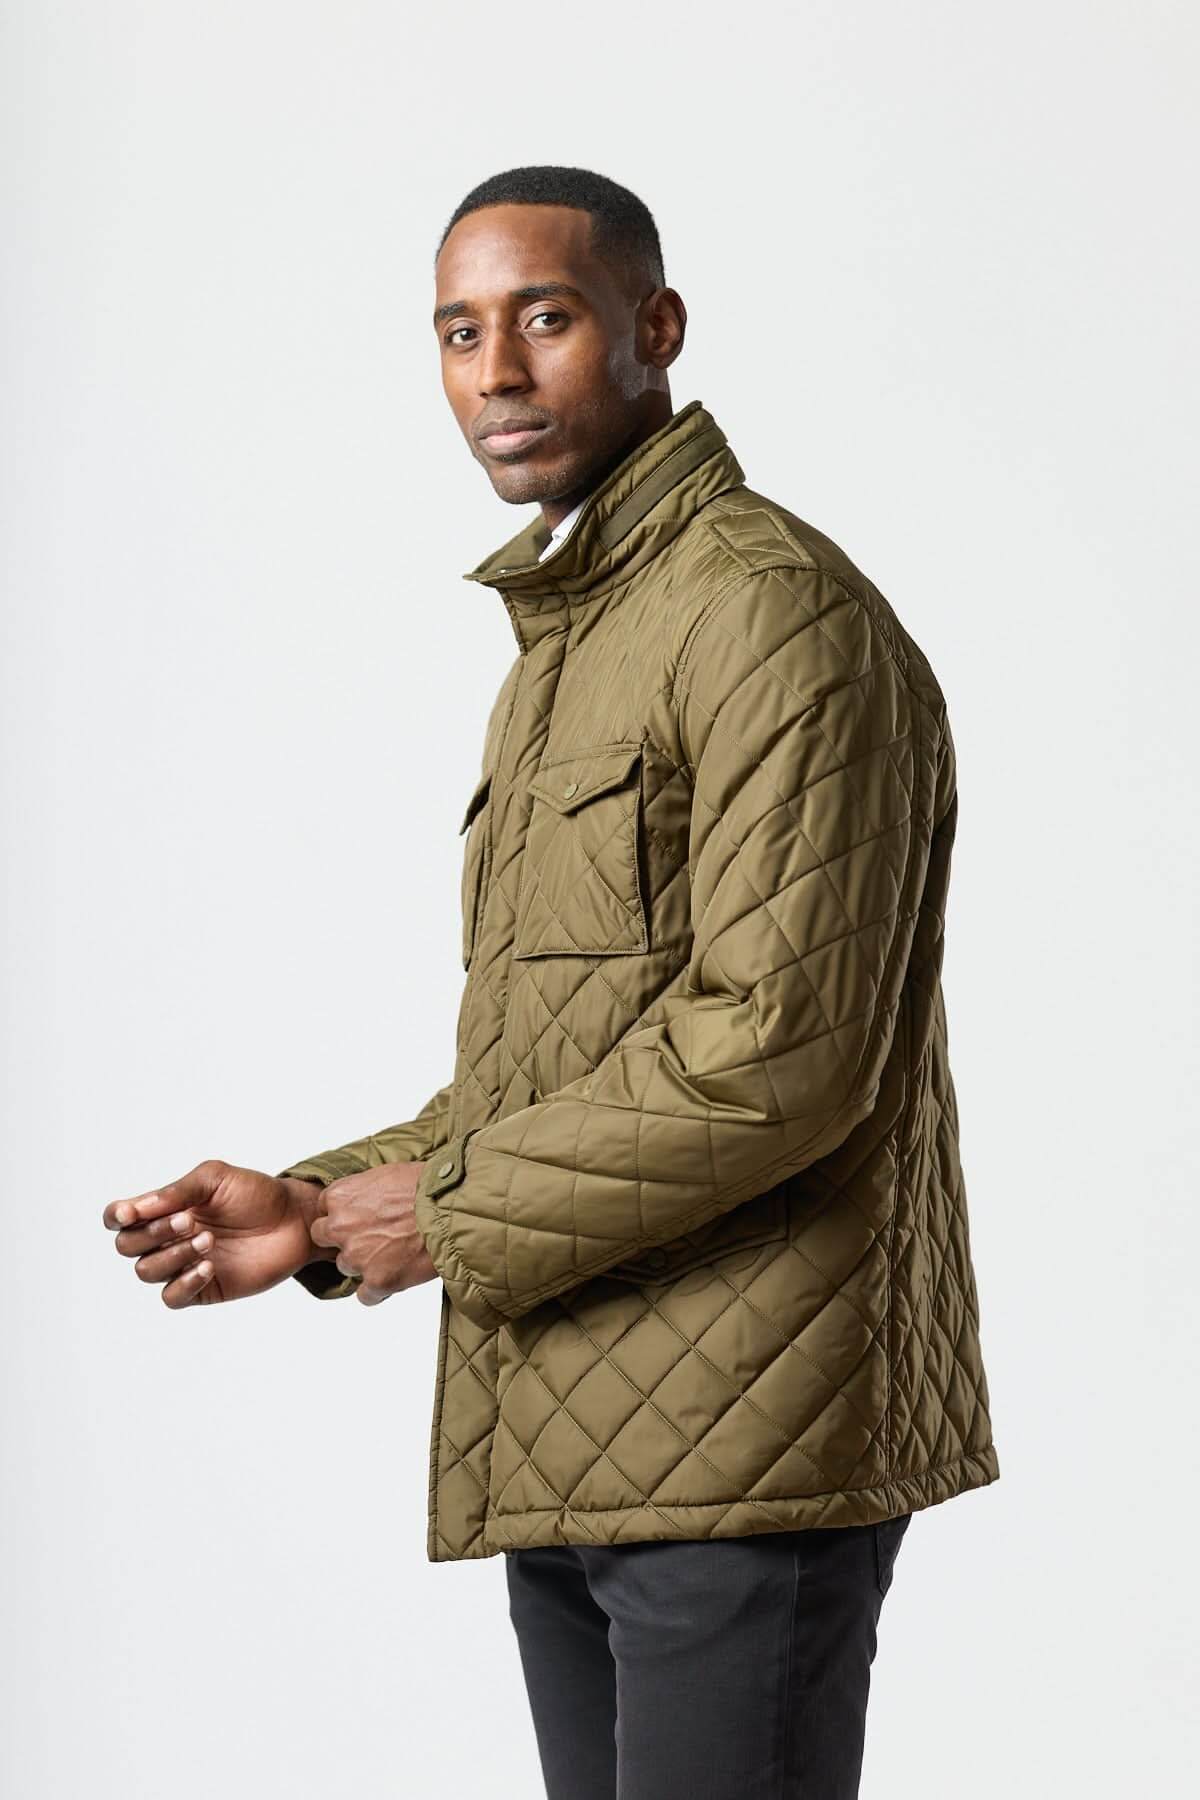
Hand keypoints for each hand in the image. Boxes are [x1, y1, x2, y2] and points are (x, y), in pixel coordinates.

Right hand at [103, 1161, 321, 1307]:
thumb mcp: (215, 1178)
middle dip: (151, 1233)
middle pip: (127, 1246)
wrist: (294, 1220)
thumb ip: (177, 1191)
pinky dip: (183, 1283)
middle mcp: (167, 1238)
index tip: (130, 1214)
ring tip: (208, 1241)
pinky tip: (208, 1267)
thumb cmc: (255, 1194)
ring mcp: (183, 1265)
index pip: (120, 1217)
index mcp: (164, 1208)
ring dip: (172, 1255)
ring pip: (147, 1271)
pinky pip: (172, 1297)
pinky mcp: (202, 1289)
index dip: (116, 1216)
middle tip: (186, 1221)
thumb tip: (137, 1207)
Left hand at [308, 1161, 437, 1305]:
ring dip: (364, 1263)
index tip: (359, 1216)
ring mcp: (357, 1257)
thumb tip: (363, 1197)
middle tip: (370, 1235)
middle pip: (324, 1239)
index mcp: (341, 1196)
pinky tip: (397, 1275)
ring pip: (346, 1267)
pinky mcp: (377, 1281)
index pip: (324, 1209)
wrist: (452, 1211)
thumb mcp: (388, 1173)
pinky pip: (366, 1296)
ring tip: (392, 1253)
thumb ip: (364, 1189)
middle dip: (343, 1238)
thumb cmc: (427, 1187)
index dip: (343, 1213)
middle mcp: (341, 1227)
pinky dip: (379, 1289)